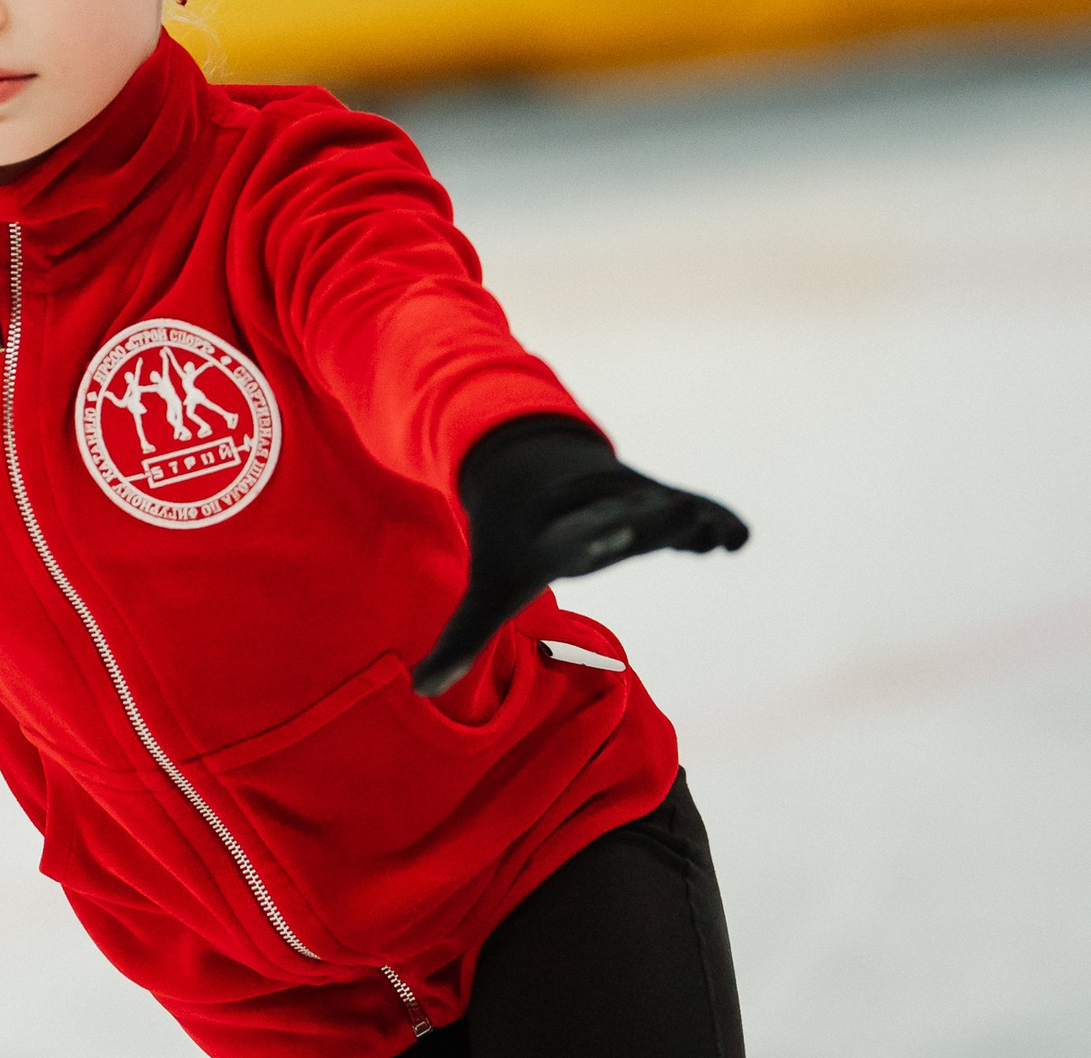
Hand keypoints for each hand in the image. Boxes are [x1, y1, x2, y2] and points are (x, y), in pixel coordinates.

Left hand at [413, 416, 747, 695]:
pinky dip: (710, 519)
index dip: (586, 537)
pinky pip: (687, 507)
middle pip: (620, 517)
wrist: (520, 460)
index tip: (606, 535)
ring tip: (717, 532)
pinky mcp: (653, 496)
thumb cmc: (506, 539)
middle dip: (644, 520)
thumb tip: (415, 691)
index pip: (565, 539)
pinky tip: (736, 538)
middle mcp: (589, 513)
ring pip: (658, 507)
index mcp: (547, 537)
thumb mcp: (486, 587)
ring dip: (685, 517)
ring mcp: (624, 500)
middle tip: (674, 518)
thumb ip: (461, 640)